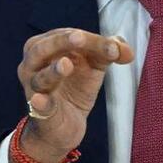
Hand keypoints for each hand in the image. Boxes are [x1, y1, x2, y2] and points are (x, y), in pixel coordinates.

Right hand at [16, 28, 133, 162]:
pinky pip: (38, 107)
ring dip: (53, 71)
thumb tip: (129, 53)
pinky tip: (39, 100)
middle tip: (80, 38)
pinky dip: (39, 103)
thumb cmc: (75, 86)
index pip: (67, 36)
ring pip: (40, 78)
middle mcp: (34, 65)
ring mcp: (34, 89)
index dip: (91, 39)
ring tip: (66, 64)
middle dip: (63, 42)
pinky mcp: (40, 114)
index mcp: (47, 46)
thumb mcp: (95, 65)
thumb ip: (111, 52)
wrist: (65, 127)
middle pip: (44, 48)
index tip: (114, 48)